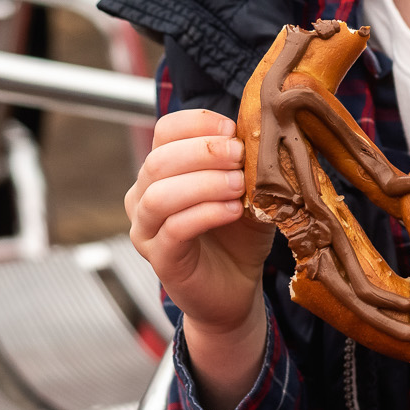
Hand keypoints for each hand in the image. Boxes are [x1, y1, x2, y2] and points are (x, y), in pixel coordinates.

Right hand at [127, 109, 275, 409]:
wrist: (237, 286)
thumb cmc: (239, 231)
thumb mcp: (250, 186)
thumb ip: (249, 159)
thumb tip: (265, 127)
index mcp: (162, 170)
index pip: (164, 131)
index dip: (197, 123)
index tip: (231, 128)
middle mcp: (144, 196)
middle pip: (159, 160)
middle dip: (203, 152)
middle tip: (239, 154)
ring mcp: (147, 230)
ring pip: (159, 195)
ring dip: (204, 183)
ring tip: (239, 184)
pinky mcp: (161, 260)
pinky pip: (174, 230)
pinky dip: (206, 213)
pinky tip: (233, 210)